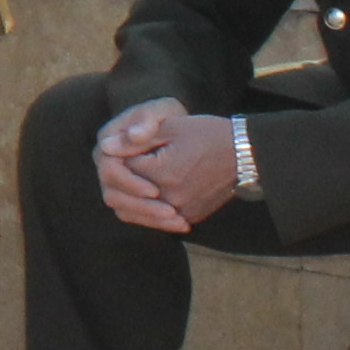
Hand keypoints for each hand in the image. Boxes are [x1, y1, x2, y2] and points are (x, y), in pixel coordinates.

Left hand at [94, 99, 237, 233]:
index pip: (121, 171)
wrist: (245, 154)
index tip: (127, 149)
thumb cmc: (208, 135)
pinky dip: (149, 210)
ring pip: (138, 214)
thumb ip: (135, 140)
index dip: (119, 158)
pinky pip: (159, 221)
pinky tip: (150, 196)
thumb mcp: (170, 128)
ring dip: (131, 200)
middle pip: (126, 197)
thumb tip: (104, 147)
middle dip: (121, 182)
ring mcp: (182, 211)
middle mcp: (171, 198)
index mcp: (162, 173)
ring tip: (134, 184)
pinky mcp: (191, 217)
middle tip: (124, 167)